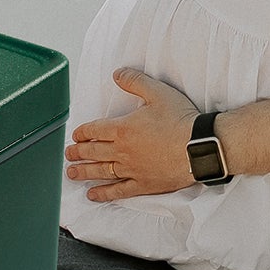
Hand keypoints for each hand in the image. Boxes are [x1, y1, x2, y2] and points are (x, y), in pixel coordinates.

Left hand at [65, 69, 199, 200]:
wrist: (200, 146)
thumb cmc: (182, 121)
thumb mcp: (158, 92)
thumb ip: (135, 81)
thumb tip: (118, 74)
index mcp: (123, 128)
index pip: (95, 130)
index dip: (82, 132)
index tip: (76, 136)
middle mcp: (123, 151)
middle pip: (93, 152)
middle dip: (77, 153)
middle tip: (68, 154)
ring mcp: (132, 169)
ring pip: (101, 172)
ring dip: (83, 172)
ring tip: (72, 173)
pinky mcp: (143, 184)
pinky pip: (118, 191)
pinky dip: (104, 193)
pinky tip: (93, 194)